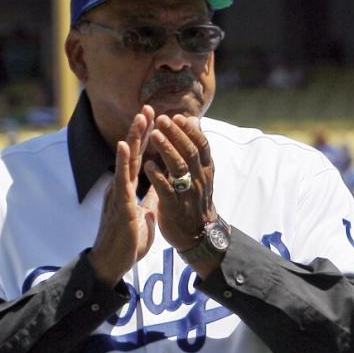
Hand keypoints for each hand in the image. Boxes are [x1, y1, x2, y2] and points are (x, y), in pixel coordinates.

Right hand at [88, 108, 156, 284]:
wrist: (113, 264)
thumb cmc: (126, 242)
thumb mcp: (143, 218)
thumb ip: (147, 203)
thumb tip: (154, 194)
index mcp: (128, 189)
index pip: (139, 159)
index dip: (146, 140)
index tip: (155, 120)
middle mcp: (121, 187)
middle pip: (132, 154)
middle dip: (141, 130)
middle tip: (149, 107)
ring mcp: (119, 194)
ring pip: (127, 161)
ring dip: (134, 138)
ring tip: (140, 117)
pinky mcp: (120, 205)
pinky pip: (122, 180)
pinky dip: (123, 162)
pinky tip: (126, 146)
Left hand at [143, 113, 217, 256]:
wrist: (197, 234)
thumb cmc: (195, 201)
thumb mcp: (201, 174)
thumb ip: (195, 151)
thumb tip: (193, 124)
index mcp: (205, 171)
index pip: (202, 145)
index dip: (190, 130)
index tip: (178, 117)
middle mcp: (199, 180)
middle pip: (190, 152)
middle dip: (176, 134)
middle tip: (162, 119)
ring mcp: (188, 194)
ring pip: (179, 168)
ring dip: (167, 149)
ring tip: (154, 135)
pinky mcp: (175, 207)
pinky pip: (166, 190)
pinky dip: (158, 176)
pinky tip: (148, 165)